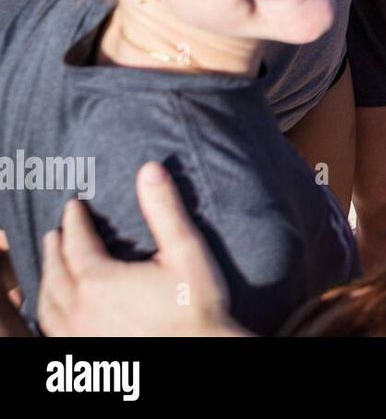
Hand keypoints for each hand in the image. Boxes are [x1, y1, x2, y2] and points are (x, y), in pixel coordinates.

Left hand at [38, 161, 246, 336]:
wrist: (199, 354)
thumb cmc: (197, 306)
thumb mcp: (186, 250)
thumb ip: (165, 210)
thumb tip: (151, 169)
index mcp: (99, 280)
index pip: (76, 242)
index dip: (75, 220)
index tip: (75, 205)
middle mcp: (79, 309)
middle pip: (56, 271)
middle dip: (56, 246)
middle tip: (58, 230)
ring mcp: (78, 335)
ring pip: (48, 303)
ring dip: (48, 278)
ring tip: (53, 265)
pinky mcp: (84, 353)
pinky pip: (53, 329)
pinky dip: (48, 311)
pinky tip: (57, 309)